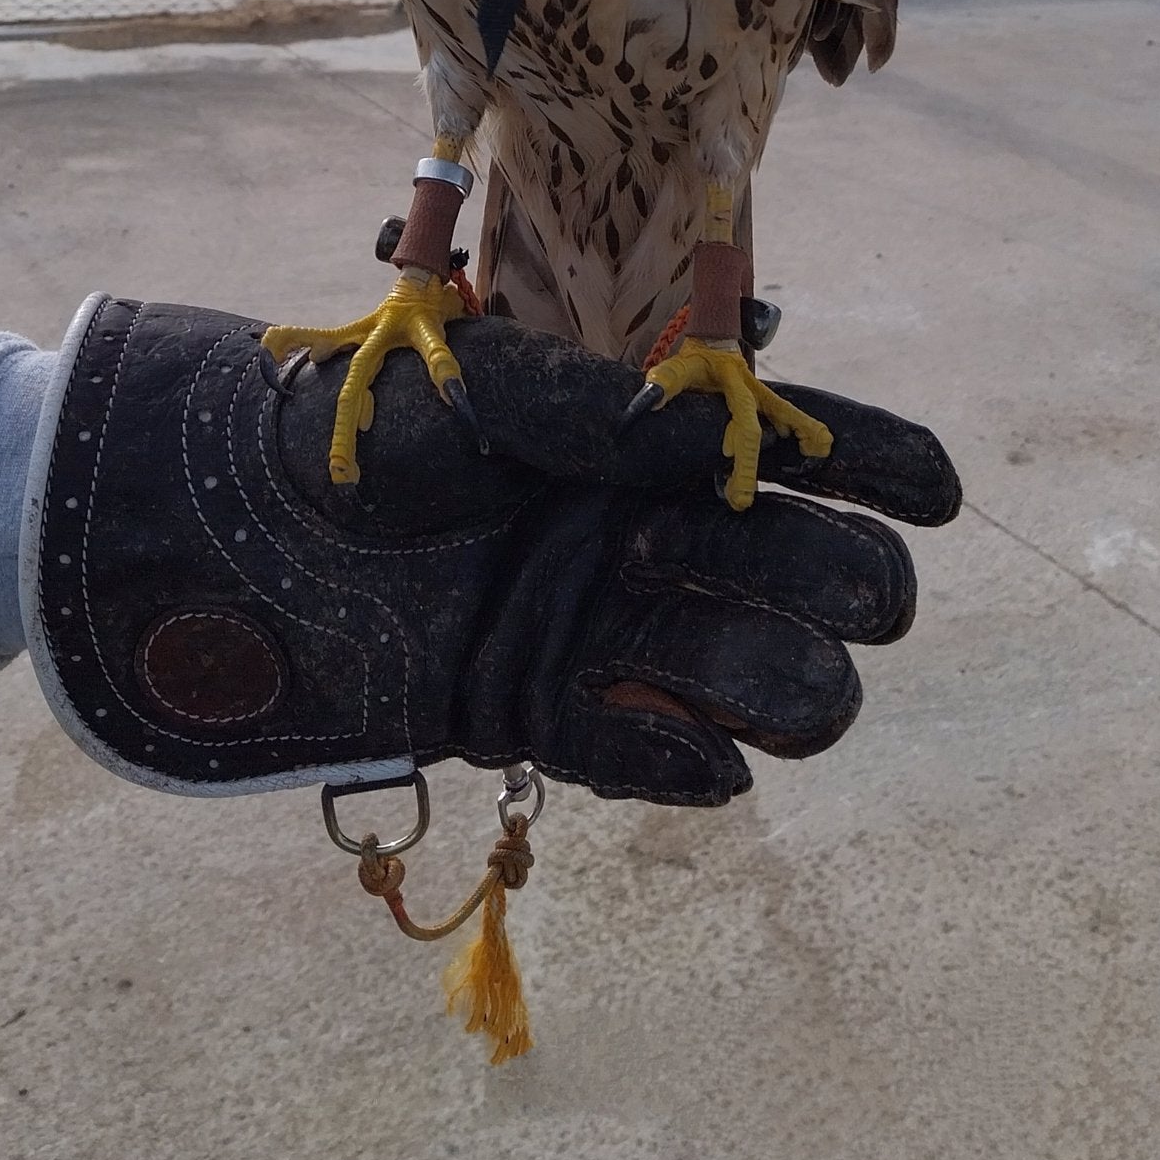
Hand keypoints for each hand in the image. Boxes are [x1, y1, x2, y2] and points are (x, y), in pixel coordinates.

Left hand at [25, 301, 959, 808]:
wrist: (221, 531)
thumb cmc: (352, 429)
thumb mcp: (488, 396)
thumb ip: (610, 416)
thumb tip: (729, 440)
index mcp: (647, 439)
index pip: (808, 451)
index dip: (884, 466)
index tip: (938, 493)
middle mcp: (649, 535)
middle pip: (829, 578)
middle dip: (833, 575)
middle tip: (719, 545)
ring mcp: (606, 629)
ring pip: (782, 685)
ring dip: (777, 676)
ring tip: (680, 643)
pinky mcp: (544, 714)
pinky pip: (665, 764)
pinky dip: (689, 764)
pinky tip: (695, 756)